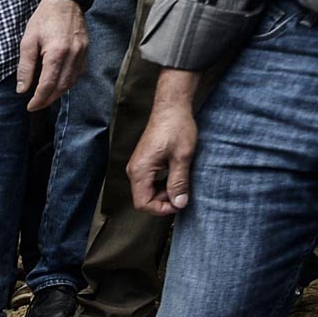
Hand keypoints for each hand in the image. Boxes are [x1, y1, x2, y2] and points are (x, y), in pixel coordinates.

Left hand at [16, 0, 88, 112]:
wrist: (65, 0)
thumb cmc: (44, 18)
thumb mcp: (28, 41)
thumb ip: (25, 67)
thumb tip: (22, 89)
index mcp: (56, 53)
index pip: (48, 85)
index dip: (38, 100)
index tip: (30, 106)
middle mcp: (73, 56)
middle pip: (61, 88)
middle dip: (48, 100)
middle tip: (36, 105)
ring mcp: (82, 54)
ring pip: (71, 83)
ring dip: (58, 93)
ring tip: (45, 96)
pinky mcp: (86, 51)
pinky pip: (78, 73)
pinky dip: (68, 82)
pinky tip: (58, 83)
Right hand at [129, 82, 199, 214]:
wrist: (171, 107)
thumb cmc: (176, 127)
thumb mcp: (182, 157)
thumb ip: (179, 182)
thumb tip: (179, 203)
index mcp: (140, 171)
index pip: (143, 204)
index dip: (161, 209)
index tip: (179, 203)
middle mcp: (134, 170)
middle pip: (144, 199)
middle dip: (164, 201)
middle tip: (183, 192)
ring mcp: (137, 166)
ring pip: (147, 191)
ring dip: (164, 192)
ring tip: (181, 181)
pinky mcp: (143, 162)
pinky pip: (149, 181)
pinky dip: (162, 183)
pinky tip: (176, 174)